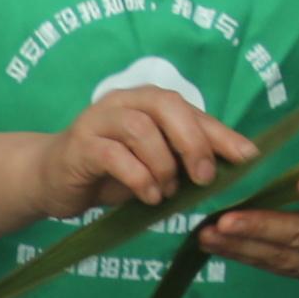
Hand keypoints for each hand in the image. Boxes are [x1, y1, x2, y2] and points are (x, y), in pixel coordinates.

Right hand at [33, 86, 260, 220]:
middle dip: (193, 141)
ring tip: (167, 192)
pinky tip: (148, 196)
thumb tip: (230, 167)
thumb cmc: (111, 170)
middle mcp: (124, 102)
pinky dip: (138, 177)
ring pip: (141, 129)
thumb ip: (183, 158)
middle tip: (204, 177)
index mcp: (148, 101)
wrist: (52, 179)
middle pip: (166, 105)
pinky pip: (114, 155)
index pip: (191, 110)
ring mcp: (99, 120)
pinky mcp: (80, 145)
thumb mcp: (153, 163)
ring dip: (162, 165)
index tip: (247, 156)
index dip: (220, 132)